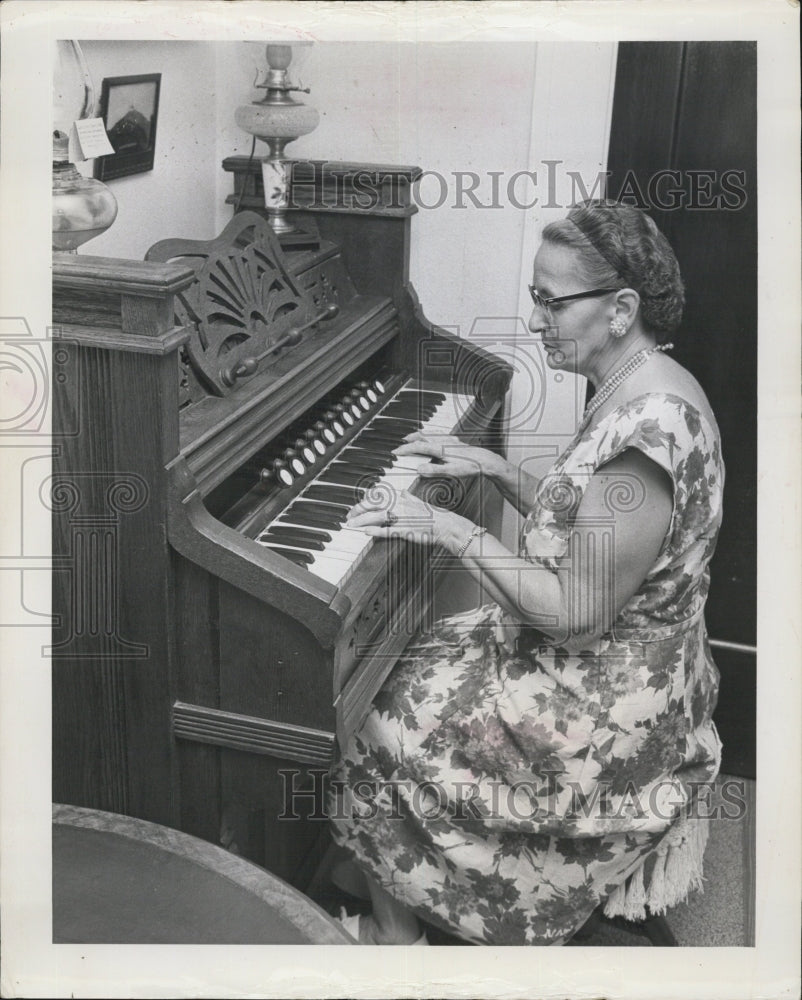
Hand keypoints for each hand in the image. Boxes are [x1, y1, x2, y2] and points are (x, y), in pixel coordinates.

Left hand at [346, 488, 470, 548]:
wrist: (445, 525)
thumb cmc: (433, 515)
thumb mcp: (419, 502)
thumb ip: (408, 497)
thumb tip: (403, 492)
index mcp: (401, 498)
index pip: (378, 496)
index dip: (364, 501)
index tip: (356, 507)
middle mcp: (399, 506)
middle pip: (373, 505)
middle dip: (358, 510)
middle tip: (349, 516)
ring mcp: (401, 518)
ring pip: (377, 517)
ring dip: (362, 520)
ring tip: (351, 525)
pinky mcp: (405, 531)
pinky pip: (388, 530)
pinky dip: (376, 530)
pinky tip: (366, 532)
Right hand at [395, 433, 504, 479]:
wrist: (484, 461)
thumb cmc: (470, 466)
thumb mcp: (450, 472)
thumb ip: (433, 470)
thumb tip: (419, 469)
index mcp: (439, 448)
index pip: (418, 447)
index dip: (405, 449)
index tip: (396, 452)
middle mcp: (443, 441)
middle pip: (422, 436)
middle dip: (409, 440)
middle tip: (401, 444)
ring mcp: (449, 439)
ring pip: (429, 433)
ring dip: (419, 436)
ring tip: (412, 438)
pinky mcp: (454, 440)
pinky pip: (437, 434)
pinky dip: (429, 434)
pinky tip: (431, 437)